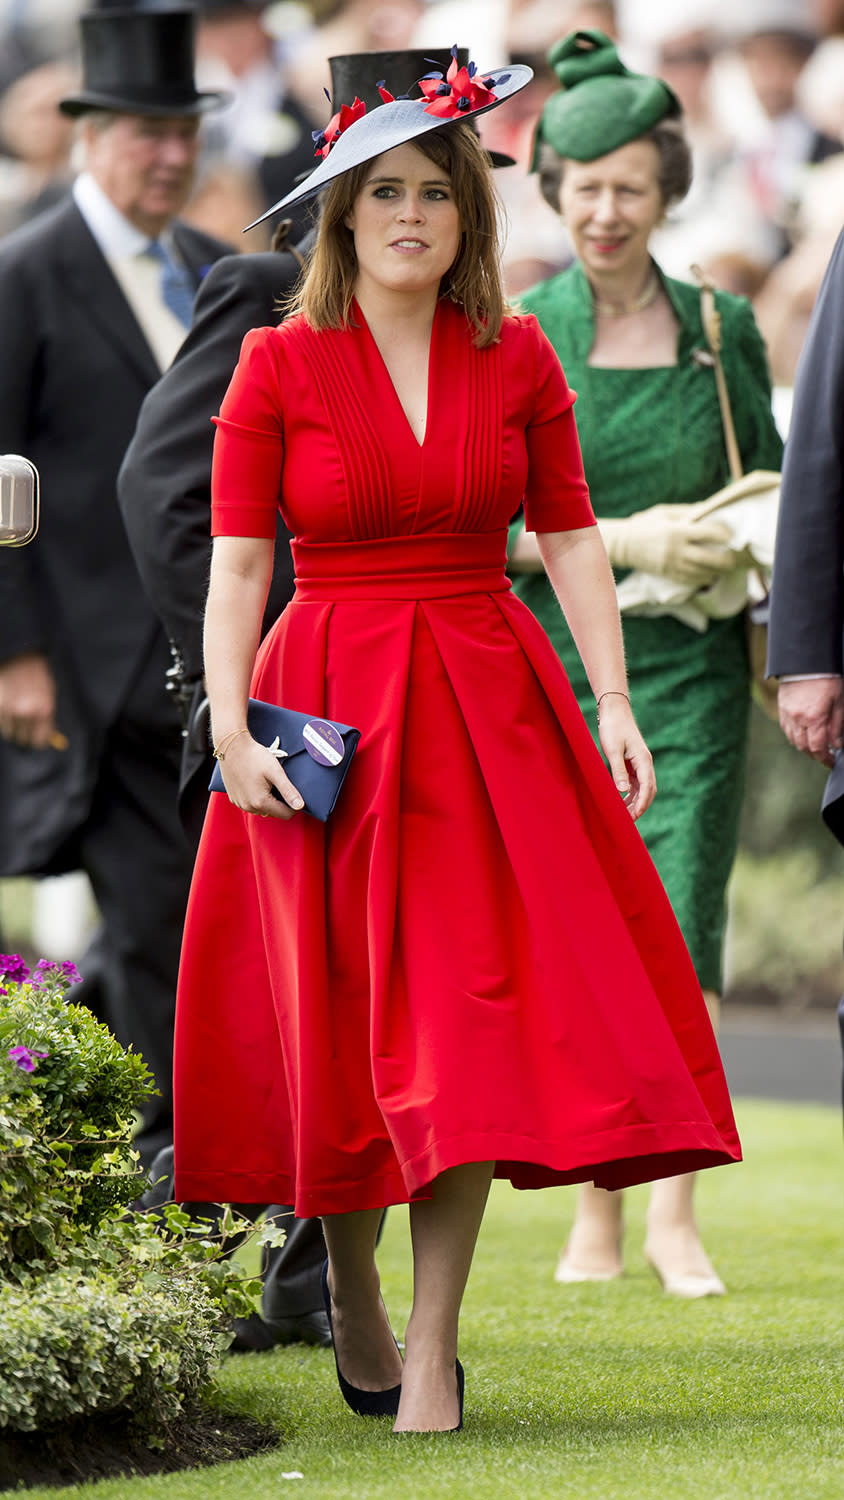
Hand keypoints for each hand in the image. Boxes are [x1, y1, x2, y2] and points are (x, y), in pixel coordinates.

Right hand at [0, 652, 56, 748]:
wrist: (19, 655)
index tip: (35, 740)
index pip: (39, 740)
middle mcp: (26, 711)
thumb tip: (47, 739)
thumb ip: (47, 718)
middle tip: (25, 732)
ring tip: (17, 714)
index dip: (37, 741)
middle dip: (24, 737)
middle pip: (22, 740)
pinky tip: (9, 707)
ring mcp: (9, 709)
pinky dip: (4, 720)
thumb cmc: (37, 675)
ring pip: (9, 733)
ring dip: (13, 728)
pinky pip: (1, 722)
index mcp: (44, 709)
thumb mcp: (49, 695)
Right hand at [216, 732, 304, 818]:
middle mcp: (248, 807)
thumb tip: (300, 806)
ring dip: (268, 801)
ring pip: (262, 809)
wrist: (232, 746)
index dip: (294, 806)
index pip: (285, 814)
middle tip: (279, 783)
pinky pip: (250, 804)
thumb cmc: (255, 757)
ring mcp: (239, 804)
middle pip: (273, 812)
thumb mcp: (275, 772)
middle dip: (280, 802)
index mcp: (260, 802)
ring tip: (268, 783)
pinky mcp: (233, 799)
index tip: (295, 792)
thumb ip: (288, 791)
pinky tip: (256, 783)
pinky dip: (256, 798)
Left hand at [597, 695, 655, 820]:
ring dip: (636, 802)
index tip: (633, 817)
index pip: (647, 787)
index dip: (641, 804)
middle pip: (648, 790)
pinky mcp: (633, 762)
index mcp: (643, 760)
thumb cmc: (613, 728)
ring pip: (643, 788)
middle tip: (629, 822)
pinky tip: (622, 801)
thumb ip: (618, 770)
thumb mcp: (613, 750)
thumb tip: (623, 791)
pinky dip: (631, 794)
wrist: (614, 711)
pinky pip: (636, 782)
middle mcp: (645, 763)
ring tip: (624, 815)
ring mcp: (640, 763)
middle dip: (640, 806)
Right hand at [600, 505, 737, 586]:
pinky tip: (710, 576)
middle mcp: (677, 550)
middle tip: (734, 558)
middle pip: (710, 558)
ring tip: (725, 568)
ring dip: (717, 572)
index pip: (709, 533)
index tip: (731, 535)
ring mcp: (672, 564)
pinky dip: (703, 579)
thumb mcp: (664, 512)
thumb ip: (687, 512)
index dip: (724, 535)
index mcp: (677, 531)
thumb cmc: (644, 524)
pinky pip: (690, 580)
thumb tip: (709, 509)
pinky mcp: (668, 574)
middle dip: (726, 560)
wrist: (622, 544)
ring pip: (702, 572)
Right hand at [777, 677, 843, 766]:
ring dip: (803, 747)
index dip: (824, 758)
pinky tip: (802, 735)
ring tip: (814, 747)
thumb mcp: (839, 701)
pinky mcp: (782, 708)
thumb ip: (837, 725)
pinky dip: (794, 736)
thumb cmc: (826, 678)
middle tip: (824, 757)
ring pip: (792, 740)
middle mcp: (798, 719)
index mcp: (814, 718)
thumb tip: (836, 744)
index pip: (817, 747)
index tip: (830, 762)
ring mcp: (787, 714)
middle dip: (814, 755)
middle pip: (803, 747)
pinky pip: (786, 729)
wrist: (806, 662)